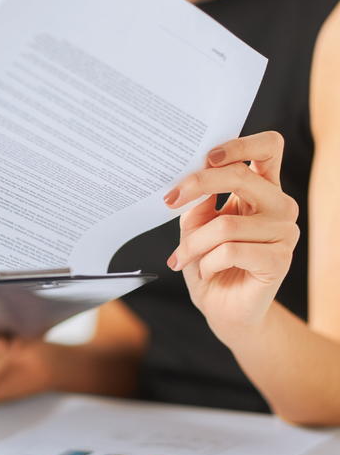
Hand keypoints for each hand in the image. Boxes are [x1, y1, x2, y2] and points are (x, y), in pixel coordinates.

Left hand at [164, 132, 299, 345]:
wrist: (223, 310)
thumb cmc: (210, 264)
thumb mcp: (196, 227)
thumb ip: (198, 201)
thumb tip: (193, 181)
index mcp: (262, 190)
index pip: (268, 148)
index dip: (239, 144)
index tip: (206, 155)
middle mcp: (279, 206)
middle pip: (241, 175)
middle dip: (197, 184)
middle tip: (169, 200)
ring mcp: (285, 232)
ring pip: (226, 224)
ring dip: (193, 244)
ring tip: (182, 258)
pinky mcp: (280, 259)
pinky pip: (230, 250)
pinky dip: (207, 262)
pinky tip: (205, 272)